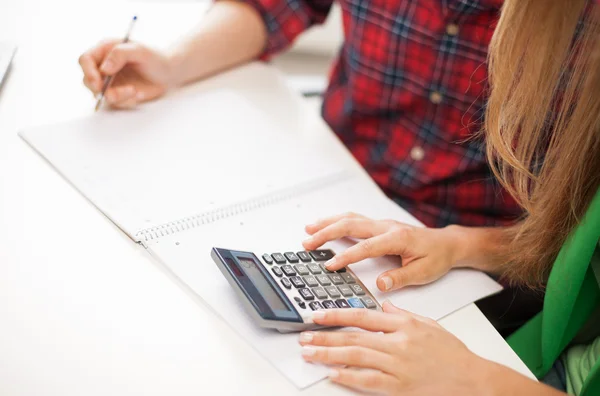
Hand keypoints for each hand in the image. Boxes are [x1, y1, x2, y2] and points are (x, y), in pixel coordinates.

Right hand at [78, 39, 172, 108]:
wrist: (169, 73)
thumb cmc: (155, 57)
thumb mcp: (140, 51)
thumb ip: (120, 54)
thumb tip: (104, 69)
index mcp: (105, 50)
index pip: (86, 60)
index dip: (88, 72)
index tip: (98, 83)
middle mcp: (104, 66)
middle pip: (88, 80)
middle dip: (100, 89)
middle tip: (115, 93)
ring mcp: (110, 81)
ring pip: (100, 94)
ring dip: (116, 97)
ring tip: (134, 91)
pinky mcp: (118, 93)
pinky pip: (114, 102)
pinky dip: (125, 101)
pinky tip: (138, 94)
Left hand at [299, 302, 491, 395]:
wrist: (472, 379)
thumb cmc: (452, 353)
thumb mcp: (428, 325)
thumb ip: (403, 315)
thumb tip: (383, 305)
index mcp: (404, 325)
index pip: (362, 316)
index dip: (337, 315)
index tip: (318, 315)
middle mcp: (398, 343)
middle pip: (354, 337)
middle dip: (325, 336)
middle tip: (304, 336)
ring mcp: (399, 365)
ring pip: (356, 357)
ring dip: (329, 355)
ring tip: (309, 353)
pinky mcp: (400, 387)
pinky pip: (369, 381)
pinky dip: (349, 378)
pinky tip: (332, 374)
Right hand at [302, 213, 461, 291]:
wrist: (447, 243)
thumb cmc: (437, 257)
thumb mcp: (424, 272)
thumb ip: (401, 277)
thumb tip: (380, 284)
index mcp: (397, 238)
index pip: (366, 247)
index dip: (346, 256)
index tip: (330, 266)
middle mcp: (386, 227)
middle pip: (351, 225)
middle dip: (326, 233)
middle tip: (308, 243)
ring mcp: (381, 224)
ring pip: (350, 218)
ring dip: (327, 223)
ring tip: (308, 230)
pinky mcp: (379, 226)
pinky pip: (354, 219)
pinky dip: (336, 221)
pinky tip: (325, 225)